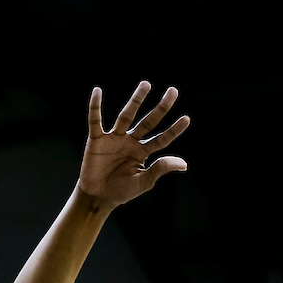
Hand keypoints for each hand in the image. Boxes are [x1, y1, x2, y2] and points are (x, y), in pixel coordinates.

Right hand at [78, 81, 189, 207]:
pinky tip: (97, 91)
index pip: (162, 139)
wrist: (97, 197)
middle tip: (173, 91)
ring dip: (136, 100)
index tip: (186, 119)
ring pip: (127, 116)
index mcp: (142, 152)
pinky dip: (95, 107)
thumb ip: (160, 169)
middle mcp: (130, 141)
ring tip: (146, 84)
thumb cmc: (121, 191)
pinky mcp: (96, 140)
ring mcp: (114, 139)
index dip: (174, 130)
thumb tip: (184, 164)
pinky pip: (95, 121)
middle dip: (161, 108)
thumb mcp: (143, 182)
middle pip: (149, 121)